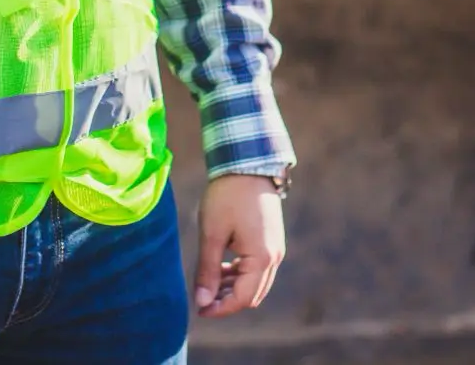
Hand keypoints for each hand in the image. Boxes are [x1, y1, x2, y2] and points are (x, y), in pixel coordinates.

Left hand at [192, 173, 285, 317]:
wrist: (248, 165)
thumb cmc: (227, 197)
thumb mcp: (212, 234)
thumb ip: (207, 271)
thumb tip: (202, 302)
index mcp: (262, 258)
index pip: (242, 298)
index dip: (220, 309)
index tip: (198, 309)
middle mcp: (275, 257)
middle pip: (252, 295)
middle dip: (227, 301)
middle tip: (201, 298)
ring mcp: (276, 249)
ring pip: (256, 283)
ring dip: (234, 288)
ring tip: (208, 281)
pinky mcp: (272, 241)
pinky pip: (259, 269)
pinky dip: (241, 274)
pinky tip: (222, 266)